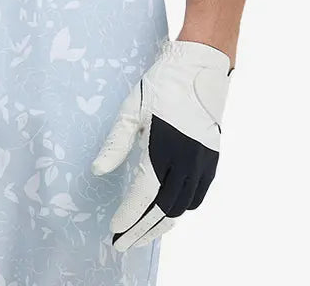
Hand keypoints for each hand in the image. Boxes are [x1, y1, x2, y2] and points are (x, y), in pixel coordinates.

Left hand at [91, 37, 232, 250]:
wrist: (202, 65)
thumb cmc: (163, 83)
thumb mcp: (132, 108)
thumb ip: (116, 143)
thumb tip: (98, 171)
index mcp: (164, 149)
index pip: (143, 196)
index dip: (128, 217)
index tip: (114, 230)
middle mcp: (187, 161)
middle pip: (163, 210)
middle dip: (142, 230)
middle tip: (123, 243)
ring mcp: (202, 162)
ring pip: (182, 207)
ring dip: (162, 224)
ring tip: (143, 233)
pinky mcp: (212, 158)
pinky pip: (198, 195)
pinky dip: (182, 209)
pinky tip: (170, 211)